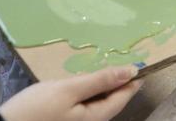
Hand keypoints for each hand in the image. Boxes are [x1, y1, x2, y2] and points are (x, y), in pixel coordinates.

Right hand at [0, 66, 141, 120]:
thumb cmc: (35, 109)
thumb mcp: (69, 89)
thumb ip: (100, 80)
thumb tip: (131, 72)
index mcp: (95, 118)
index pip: (122, 98)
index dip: (132, 80)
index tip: (140, 63)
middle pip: (111, 102)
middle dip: (117, 83)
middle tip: (122, 61)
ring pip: (97, 104)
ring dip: (101, 87)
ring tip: (103, 68)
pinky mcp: (64, 120)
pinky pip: (83, 106)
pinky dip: (87, 92)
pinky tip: (81, 82)